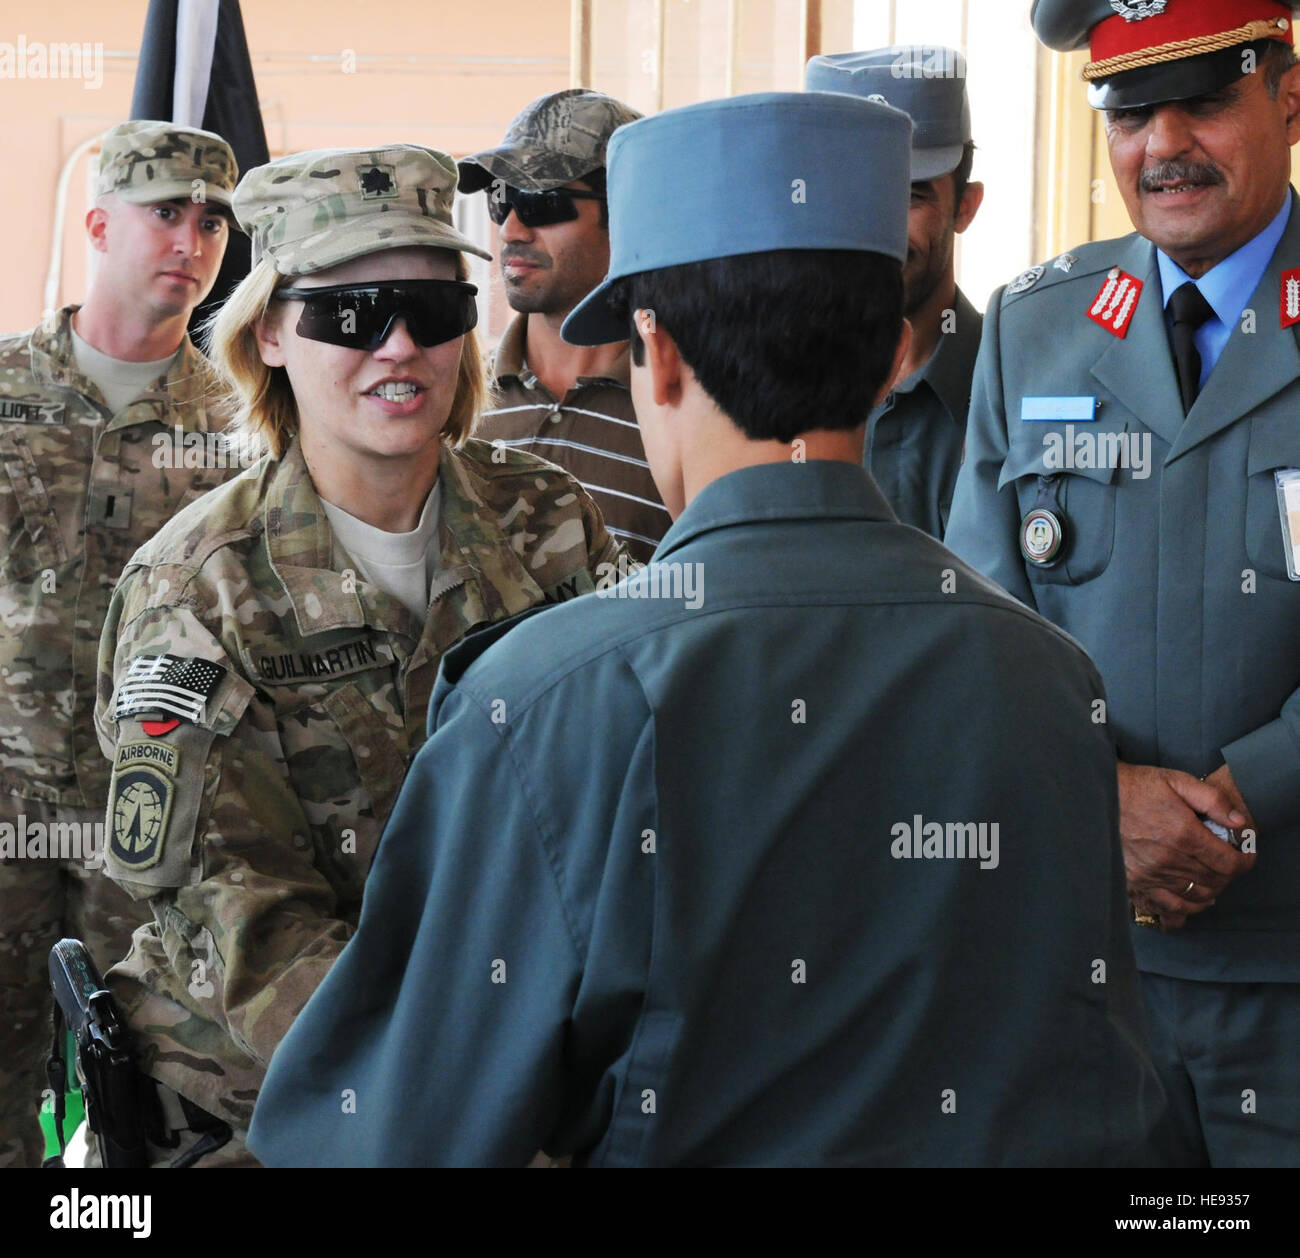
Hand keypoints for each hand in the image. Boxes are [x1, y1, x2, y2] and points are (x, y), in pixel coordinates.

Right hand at [1118, 762, 1256, 929]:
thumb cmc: (1139, 787)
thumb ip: (1213, 801)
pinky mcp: (1137, 881)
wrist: (1098, 796)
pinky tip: (1200, 898)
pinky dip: (1191, 906)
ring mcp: (1152, 874)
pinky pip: (1172, 905)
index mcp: (1183, 834)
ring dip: (1214, 887)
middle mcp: (1169, 859)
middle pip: (1216, 880)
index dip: (1245, 861)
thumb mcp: (1179, 781)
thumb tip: (1239, 823)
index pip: (1228, 862)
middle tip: (1230, 860)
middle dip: (1230, 872)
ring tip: (1216, 875)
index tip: (1247, 855)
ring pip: (1198, 894)